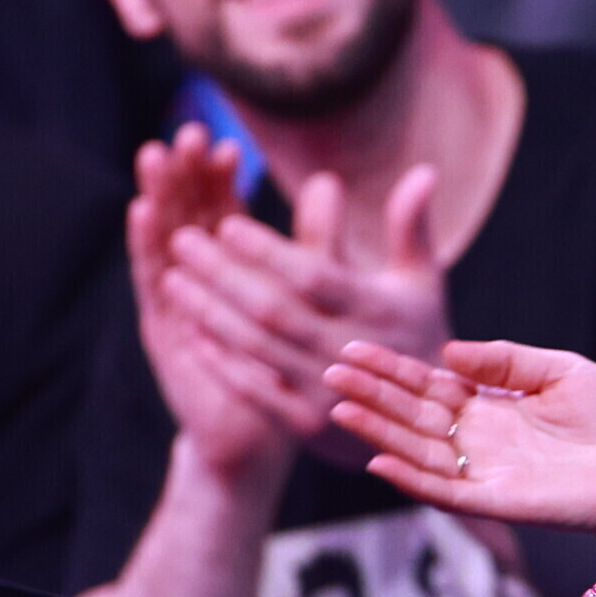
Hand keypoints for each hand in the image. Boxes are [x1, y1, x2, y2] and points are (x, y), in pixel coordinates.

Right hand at [128, 124, 290, 483]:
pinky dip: (145, 245)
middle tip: (189, 132)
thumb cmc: (290, 366)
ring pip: (165, 236)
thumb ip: (320, 240)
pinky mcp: (164, 328)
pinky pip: (152, 280)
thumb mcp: (312, 296)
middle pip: (188, 212)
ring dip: (159, 194)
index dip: (223, 178)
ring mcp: (177, 300)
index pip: (223, 209)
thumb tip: (333, 180)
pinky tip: (141, 212)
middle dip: (187, 173)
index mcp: (235, 267)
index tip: (231, 146)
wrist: (261, 437)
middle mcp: (200, 277)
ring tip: (156, 154)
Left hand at [163, 165, 450, 468]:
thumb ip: (411, 227)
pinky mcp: (306, 424)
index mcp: (375, 310)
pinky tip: (192, 332)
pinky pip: (255, 390)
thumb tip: (423, 172)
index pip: (314, 276)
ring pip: (256, 348)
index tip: (227, 223)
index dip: (269, 252)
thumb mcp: (421, 281)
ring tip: (172, 279)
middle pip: (274, 310)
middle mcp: (349, 351)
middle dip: (222, 274)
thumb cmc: (414, 332)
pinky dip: (222, 361)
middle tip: (182, 241)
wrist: (419, 416)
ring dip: (209, 312)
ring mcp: (325, 391)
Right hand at [325, 339, 595, 551]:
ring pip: (418, 451)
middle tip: (331, 371)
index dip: (392, 369)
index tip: (353, 348)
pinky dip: (412, 478)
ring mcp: (485, 472)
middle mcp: (480, 440)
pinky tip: (380, 462)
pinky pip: (445, 492)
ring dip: (378, 432)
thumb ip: (506, 360)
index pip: (430, 385)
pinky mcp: (498, 501)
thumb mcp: (561, 371)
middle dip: (373, 394)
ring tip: (340, 408)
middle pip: (413, 415)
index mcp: (492, 407)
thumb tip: (447, 352)